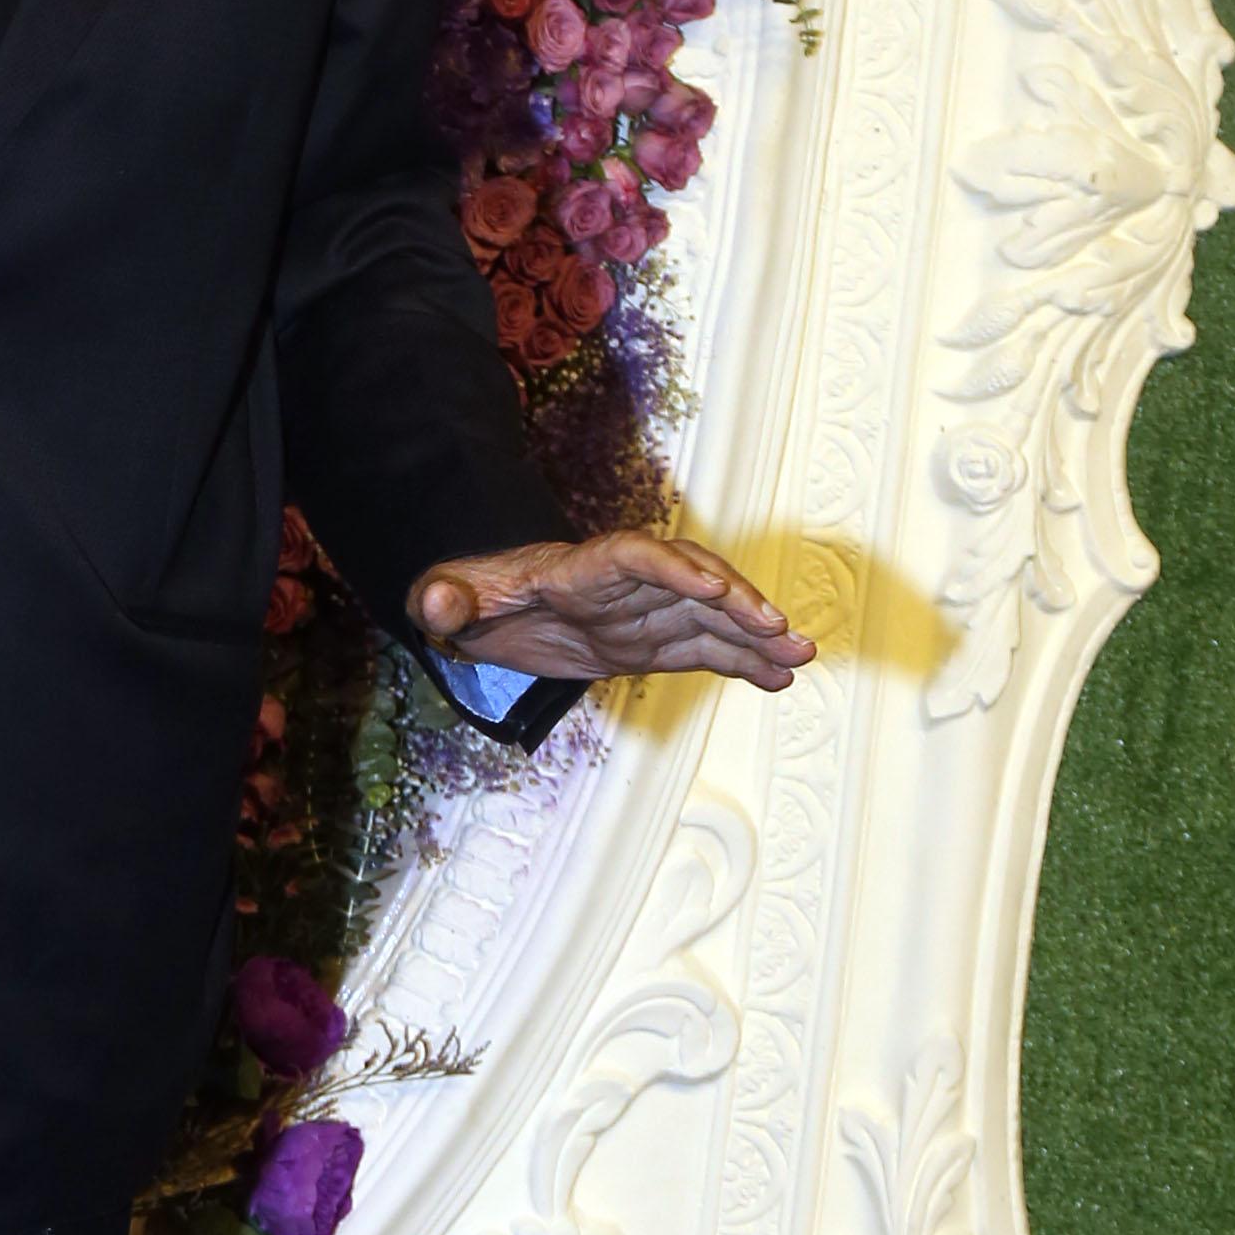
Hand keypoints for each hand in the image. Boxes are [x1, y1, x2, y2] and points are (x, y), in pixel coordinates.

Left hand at [411, 533, 813, 694]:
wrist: (482, 611)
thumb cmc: (468, 597)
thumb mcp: (445, 599)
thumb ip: (442, 600)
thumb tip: (433, 603)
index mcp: (577, 567)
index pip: (635, 556)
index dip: (673, 570)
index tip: (712, 589)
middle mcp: (624, 584)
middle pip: (689, 581)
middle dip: (735, 601)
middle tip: (778, 628)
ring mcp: (644, 613)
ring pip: (710, 619)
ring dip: (756, 635)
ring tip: (801, 656)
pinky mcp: (652, 642)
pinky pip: (704, 650)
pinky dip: (742, 663)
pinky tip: (780, 678)